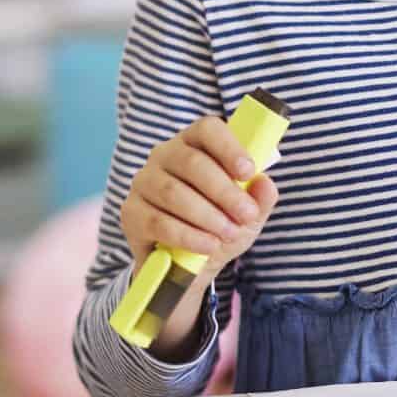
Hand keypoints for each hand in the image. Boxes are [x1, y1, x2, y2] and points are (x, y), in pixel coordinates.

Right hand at [120, 115, 280, 278]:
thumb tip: (265, 184)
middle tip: (246, 214)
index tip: (248, 171)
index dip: (228, 147)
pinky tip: (208, 246)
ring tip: (228, 234)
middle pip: (191, 162)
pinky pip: (158, 221)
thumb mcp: (248, 217)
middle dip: (224, 191)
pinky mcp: (131, 212)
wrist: (189, 267)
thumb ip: (261, 200)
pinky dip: (188, 235)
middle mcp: (163, 156)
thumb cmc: (219, 228)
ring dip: (207, 215)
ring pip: (173, 192)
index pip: (207, 129)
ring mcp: (143, 182)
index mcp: (194, 144)